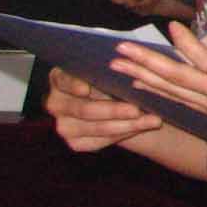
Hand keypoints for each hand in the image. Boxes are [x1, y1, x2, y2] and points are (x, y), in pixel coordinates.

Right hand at [45, 67, 161, 152]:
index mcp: (59, 79)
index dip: (74, 85)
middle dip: (113, 110)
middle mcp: (55, 102)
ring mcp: (63, 125)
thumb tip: (125, 65)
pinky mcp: (75, 142)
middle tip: (137, 109)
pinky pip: (99, 141)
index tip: (86, 89)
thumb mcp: (109, 69)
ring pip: (96, 128)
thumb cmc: (112, 77)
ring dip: (126, 125)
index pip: (63, 80)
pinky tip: (141, 127)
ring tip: (151, 120)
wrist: (115, 102)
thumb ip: (112, 68)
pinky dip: (124, 133)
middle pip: (83, 109)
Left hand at [109, 16, 206, 136]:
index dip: (187, 44)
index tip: (170, 25)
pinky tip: (142, 83)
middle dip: (147, 64)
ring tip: (119, 65)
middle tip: (120, 51)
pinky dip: (158, 91)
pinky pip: (180, 101)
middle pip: (179, 79)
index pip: (206, 62)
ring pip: (174, 92)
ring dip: (145, 78)